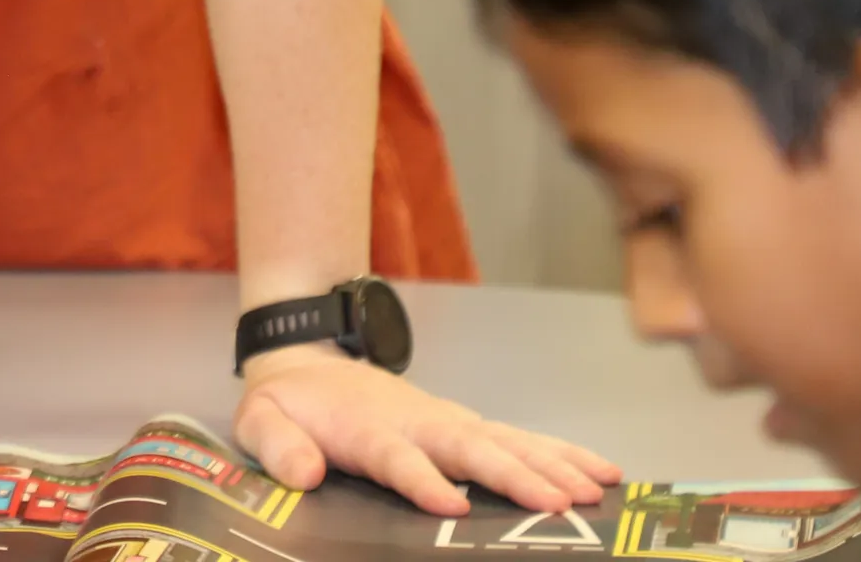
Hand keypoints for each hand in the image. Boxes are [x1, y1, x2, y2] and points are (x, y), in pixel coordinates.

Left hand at [231, 344, 621, 516]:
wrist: (308, 358)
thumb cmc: (289, 403)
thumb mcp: (259, 421)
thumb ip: (277, 446)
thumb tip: (304, 474)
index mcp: (367, 429)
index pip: (397, 457)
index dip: (421, 479)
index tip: (449, 503)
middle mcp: (418, 422)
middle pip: (468, 448)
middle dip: (512, 476)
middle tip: (556, 503)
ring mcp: (448, 422)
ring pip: (506, 442)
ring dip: (550, 465)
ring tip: (593, 491)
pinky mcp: (467, 427)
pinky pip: (520, 439)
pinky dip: (562, 453)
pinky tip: (601, 471)